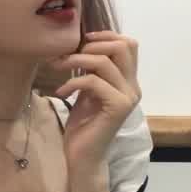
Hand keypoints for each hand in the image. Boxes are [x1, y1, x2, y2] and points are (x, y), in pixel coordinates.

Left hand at [53, 31, 141, 174]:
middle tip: (69, 55)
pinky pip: (93, 81)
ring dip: (75, 60)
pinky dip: (72, 82)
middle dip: (92, 45)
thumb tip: (81, 44)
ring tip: (57, 67)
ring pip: (104, 62)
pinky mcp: (118, 107)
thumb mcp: (87, 90)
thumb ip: (91, 69)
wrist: (83, 156)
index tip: (83, 40)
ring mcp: (128, 97)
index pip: (129, 44)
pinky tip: (60, 92)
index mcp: (128, 81)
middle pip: (123, 46)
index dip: (106, 35)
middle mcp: (133, 87)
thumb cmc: (83, 124)